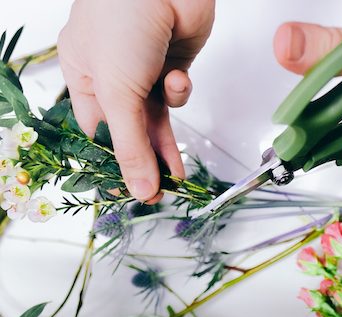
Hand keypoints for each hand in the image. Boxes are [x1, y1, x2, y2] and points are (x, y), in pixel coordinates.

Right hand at [58, 0, 214, 201]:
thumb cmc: (124, 20)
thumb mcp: (118, 92)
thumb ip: (131, 145)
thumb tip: (139, 190)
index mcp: (83, 76)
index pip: (95, 131)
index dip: (112, 161)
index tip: (129, 189)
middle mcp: (113, 75)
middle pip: (129, 130)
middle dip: (145, 160)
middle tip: (159, 193)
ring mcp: (144, 70)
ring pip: (156, 118)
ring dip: (166, 143)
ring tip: (177, 176)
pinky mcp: (173, 64)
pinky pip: (176, 93)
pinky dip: (180, 91)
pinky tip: (178, 78)